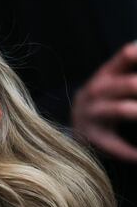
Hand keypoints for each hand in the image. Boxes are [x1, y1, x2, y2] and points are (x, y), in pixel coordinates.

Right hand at [72, 42, 136, 162]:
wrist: (75, 123)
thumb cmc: (106, 98)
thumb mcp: (115, 77)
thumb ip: (131, 66)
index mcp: (107, 72)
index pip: (127, 54)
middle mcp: (97, 91)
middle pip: (130, 83)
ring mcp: (91, 113)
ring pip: (120, 110)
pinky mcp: (91, 136)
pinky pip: (113, 143)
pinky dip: (130, 151)